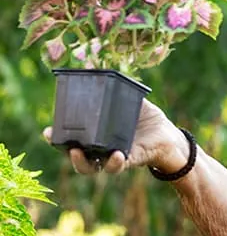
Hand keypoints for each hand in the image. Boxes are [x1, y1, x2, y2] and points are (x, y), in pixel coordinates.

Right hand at [43, 99, 188, 175]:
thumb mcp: (130, 100)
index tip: (47, 131)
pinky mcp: (130, 161)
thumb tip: (100, 68)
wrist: (168, 134)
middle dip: (63, 151)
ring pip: (91, 167)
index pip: (71, 139)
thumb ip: (116, 88)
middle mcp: (101, 149)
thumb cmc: (145, 118)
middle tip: (55, 140)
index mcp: (97, 136)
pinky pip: (118, 166)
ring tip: (76, 152)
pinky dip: (115, 162)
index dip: (57, 138)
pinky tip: (115, 154)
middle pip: (75, 156)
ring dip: (81, 162)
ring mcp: (113, 157)